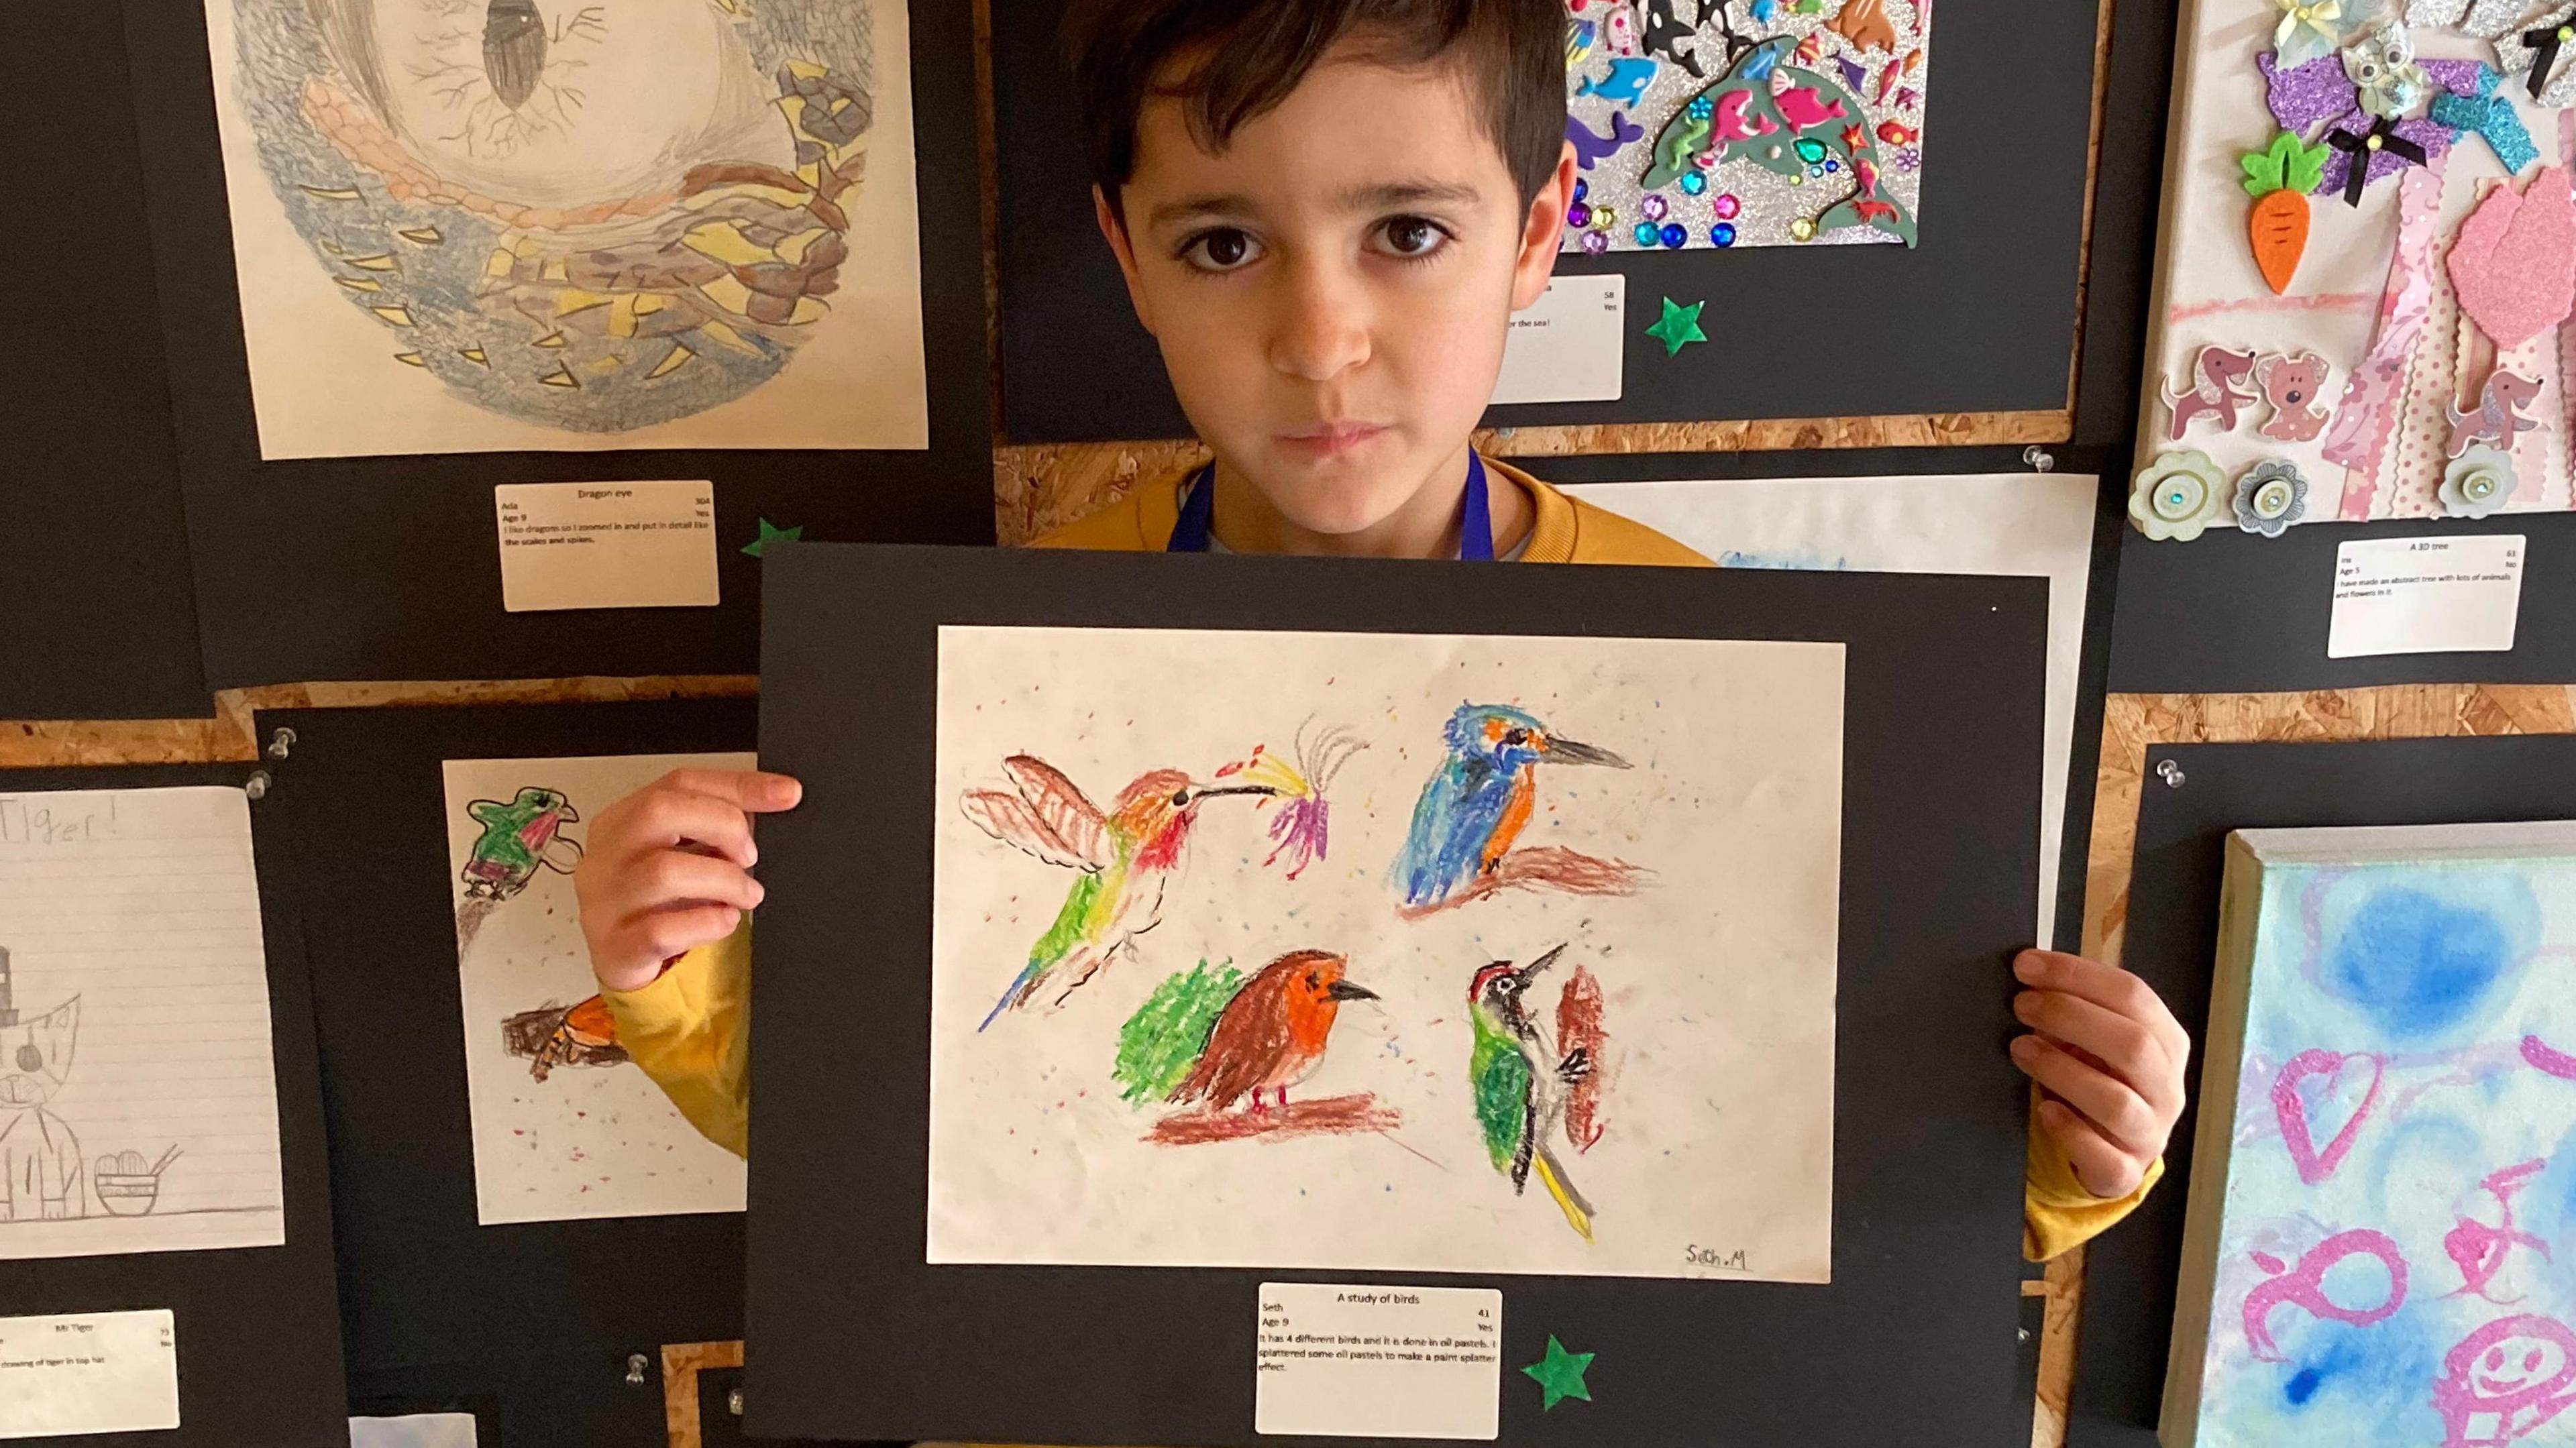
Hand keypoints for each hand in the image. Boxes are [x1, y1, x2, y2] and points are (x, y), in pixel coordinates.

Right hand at [575, 768, 801, 991]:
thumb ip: (715, 824)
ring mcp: (607, 902)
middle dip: (722, 826)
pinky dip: (707, 923)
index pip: (679, 782)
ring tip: (747, 893)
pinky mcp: (617, 947)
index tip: (787, 793)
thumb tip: (775, 798)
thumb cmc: (654, 899)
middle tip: (751, 855)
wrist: (616, 959)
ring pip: (665, 872)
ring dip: (724, 880)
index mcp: (621, 820)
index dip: (739, 784)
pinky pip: (663, 929)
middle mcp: (607, 855)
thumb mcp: (679, 853)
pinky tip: (725, 920)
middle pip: (659, 812)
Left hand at [2009, 950, 2189, 1199]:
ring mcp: (2150, 1133)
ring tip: (2020, 1049)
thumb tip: (2031, 977)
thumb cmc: (2098, 1080)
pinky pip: (2105, 1157)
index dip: (2077, 975)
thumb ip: (2075, 1011)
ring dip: (2063, 1070)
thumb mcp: (2094, 1042)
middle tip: (2021, 1005)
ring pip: (2117, 1101)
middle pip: (2133, 1044)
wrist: (2110, 1152)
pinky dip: (2071, 1131)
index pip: (2134, 995)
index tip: (2026, 965)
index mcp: (2166, 1041)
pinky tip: (2045, 1111)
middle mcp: (2166, 1087)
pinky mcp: (2125, 1172)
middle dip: (2070, 1016)